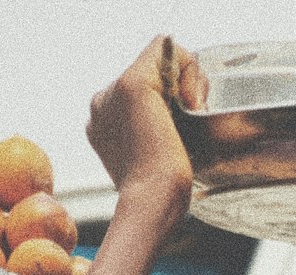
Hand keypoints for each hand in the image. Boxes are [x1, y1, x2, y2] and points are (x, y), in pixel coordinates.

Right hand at [86, 36, 207, 197]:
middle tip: (190, 124)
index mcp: (102, 123)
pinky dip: (188, 68)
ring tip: (190, 118)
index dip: (168, 100)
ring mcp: (113, 92)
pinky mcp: (133, 84)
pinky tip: (193, 102)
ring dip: (185, 83)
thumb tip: (179, 114)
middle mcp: (101, 104)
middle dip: (178, 91)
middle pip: (150, 72)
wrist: (153, 203)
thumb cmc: (159, 196)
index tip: (181, 130)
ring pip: (159, 60)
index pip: (139, 90)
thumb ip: (154, 133)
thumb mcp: (153, 159)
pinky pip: (166, 49)